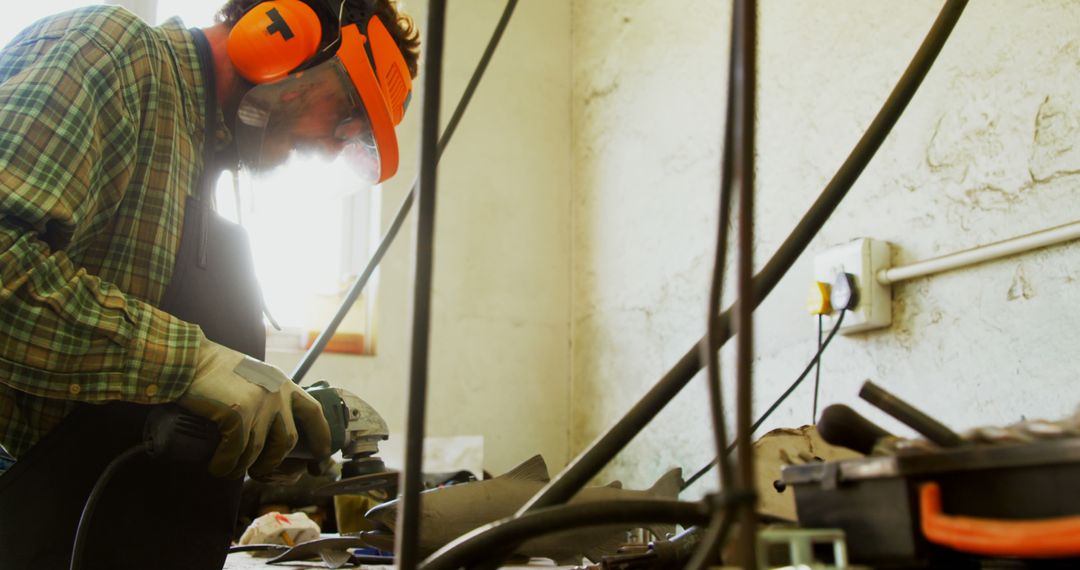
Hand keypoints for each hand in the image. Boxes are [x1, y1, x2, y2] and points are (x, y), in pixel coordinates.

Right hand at [178, 334, 331, 478]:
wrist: (189, 358)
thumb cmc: (215, 369)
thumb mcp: (253, 376)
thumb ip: (267, 394)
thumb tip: (269, 427)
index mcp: (283, 384)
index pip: (313, 412)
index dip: (321, 436)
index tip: (322, 454)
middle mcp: (277, 393)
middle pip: (287, 441)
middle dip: (273, 463)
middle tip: (258, 471)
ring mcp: (260, 404)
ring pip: (261, 451)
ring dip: (245, 467)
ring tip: (231, 470)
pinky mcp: (239, 414)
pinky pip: (237, 452)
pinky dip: (226, 465)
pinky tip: (218, 467)